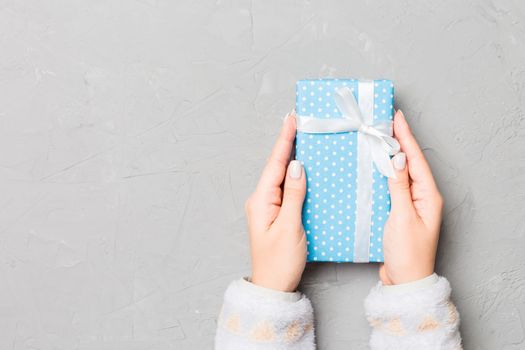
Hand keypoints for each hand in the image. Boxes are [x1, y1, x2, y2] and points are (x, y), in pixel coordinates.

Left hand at [245, 112, 306, 291]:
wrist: (273, 285)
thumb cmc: (280, 261)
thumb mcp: (290, 227)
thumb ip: (293, 195)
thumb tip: (296, 166)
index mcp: (261, 200)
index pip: (275, 164)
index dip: (284, 140)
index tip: (291, 119)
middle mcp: (262, 199)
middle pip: (276, 166)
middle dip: (287, 143)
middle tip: (298, 121)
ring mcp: (268, 206)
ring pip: (281, 176)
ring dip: (291, 157)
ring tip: (301, 137)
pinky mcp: (276, 213)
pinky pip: (286, 188)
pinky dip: (294, 175)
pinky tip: (303, 168)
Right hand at [380, 110, 443, 284]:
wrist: (404, 280)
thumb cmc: (407, 253)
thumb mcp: (402, 216)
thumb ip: (398, 186)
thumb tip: (396, 158)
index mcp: (428, 196)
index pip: (415, 160)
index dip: (405, 137)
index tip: (396, 118)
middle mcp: (422, 197)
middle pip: (409, 163)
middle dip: (399, 141)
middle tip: (386, 121)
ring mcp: (411, 204)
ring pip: (400, 173)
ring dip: (391, 155)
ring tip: (380, 138)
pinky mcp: (400, 211)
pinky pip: (393, 186)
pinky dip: (384, 173)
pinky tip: (376, 166)